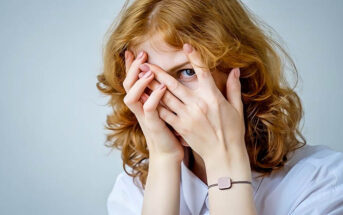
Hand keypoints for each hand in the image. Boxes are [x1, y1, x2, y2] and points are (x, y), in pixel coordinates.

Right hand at [122, 50, 183, 162]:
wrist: (168, 154)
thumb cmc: (168, 131)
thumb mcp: (162, 109)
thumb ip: (159, 95)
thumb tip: (164, 79)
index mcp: (141, 103)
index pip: (131, 81)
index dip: (129, 67)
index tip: (131, 51)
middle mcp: (139, 109)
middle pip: (127, 86)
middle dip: (133, 69)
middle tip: (142, 55)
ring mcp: (144, 117)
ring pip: (131, 97)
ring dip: (139, 83)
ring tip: (149, 72)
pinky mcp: (153, 125)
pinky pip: (148, 110)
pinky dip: (153, 97)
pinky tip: (163, 88)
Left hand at [138, 44, 248, 165]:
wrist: (224, 154)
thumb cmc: (232, 131)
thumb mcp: (236, 108)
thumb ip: (234, 88)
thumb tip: (235, 70)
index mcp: (212, 96)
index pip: (202, 72)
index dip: (194, 57)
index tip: (185, 46)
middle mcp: (197, 104)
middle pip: (174, 84)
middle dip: (158, 72)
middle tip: (144, 63)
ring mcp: (187, 115)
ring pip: (165, 97)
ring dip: (151, 86)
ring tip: (140, 77)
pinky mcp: (180, 126)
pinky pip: (164, 114)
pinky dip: (153, 105)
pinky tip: (143, 98)